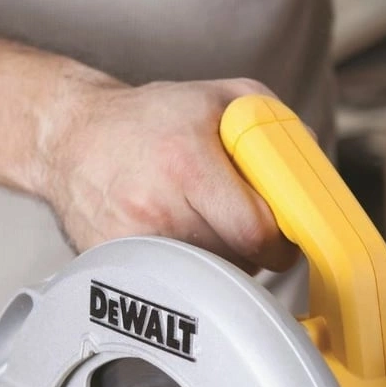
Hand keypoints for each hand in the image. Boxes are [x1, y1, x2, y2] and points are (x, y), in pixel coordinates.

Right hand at [35, 77, 298, 272]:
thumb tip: (315, 173)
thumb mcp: (221, 99)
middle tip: (242, 224)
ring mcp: (131, 242)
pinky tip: (174, 237)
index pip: (257, 233)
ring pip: (208, 280)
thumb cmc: (149, 119)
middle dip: (251, 249)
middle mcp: (156, 206)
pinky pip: (173, 286)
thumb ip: (277, 129)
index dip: (280, 241)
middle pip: (236, 261)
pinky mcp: (114, 265)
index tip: (284, 238)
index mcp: (187, 164)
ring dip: (220, 262)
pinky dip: (185, 271)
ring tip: (202, 224)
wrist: (70, 136)